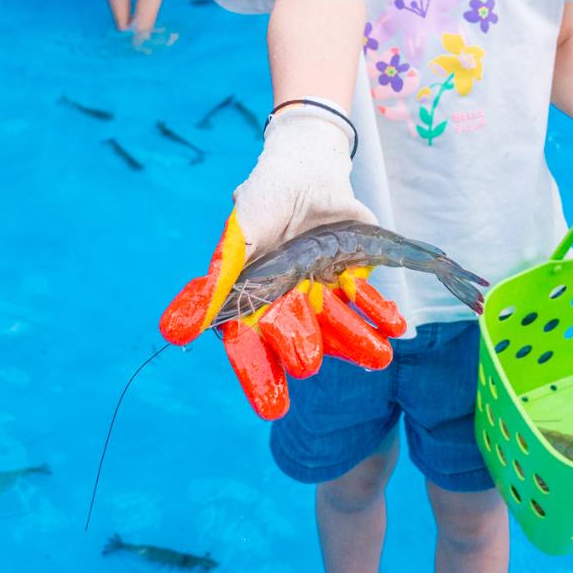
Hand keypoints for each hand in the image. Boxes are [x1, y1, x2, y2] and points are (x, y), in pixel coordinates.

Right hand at [159, 109, 406, 417]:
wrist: (309, 165)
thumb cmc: (266, 197)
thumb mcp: (241, 232)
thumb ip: (218, 280)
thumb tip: (174, 332)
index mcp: (254, 300)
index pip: (252, 345)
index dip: (260, 375)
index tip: (272, 407)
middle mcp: (288, 305)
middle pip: (297, 338)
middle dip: (306, 350)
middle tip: (309, 363)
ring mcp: (322, 294)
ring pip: (337, 326)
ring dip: (357, 342)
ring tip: (378, 358)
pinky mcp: (351, 278)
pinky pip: (366, 301)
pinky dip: (382, 313)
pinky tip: (399, 327)